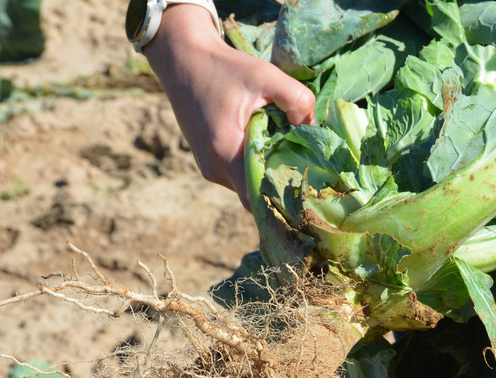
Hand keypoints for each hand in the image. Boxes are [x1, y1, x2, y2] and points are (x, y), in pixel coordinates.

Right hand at [142, 5, 315, 206]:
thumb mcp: (266, 75)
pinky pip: (236, 173)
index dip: (281, 199)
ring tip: (285, 150)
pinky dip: (252, 164)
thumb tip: (312, 126)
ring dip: (265, 171)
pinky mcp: (207, 159)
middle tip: (304, 166)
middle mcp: (213, 168)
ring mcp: (207, 166)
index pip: (256, 200)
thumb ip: (297, 99)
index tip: (305, 187)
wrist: (183, 60)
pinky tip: (267, 144)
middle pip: (253, 194)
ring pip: (245, 184)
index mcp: (225, 152)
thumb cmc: (223, 68)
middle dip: (279, 184)